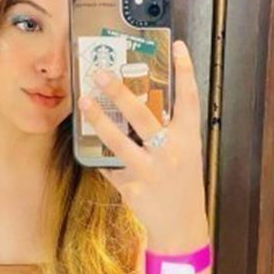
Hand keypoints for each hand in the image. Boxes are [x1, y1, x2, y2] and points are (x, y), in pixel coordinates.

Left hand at [77, 40, 208, 245]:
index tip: (176, 46)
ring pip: (119, 141)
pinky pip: (111, 166)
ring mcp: (150, 171)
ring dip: (99, 120)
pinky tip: (93, 151)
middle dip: (120, 92)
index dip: (184, 71)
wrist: (181, 227)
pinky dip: (102, 158)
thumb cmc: (182, 187)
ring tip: (84, 102)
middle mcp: (170, 153)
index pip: (189, 99)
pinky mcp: (132, 188)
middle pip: (143, 115)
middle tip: (101, 74)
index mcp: (187, 140)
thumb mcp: (184, 156)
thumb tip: (140, 108)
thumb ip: (167, 133)